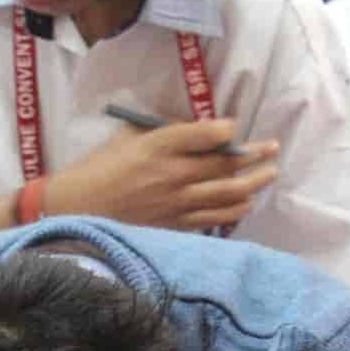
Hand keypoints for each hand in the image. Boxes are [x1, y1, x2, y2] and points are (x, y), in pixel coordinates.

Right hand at [47, 117, 278, 231]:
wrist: (77, 210)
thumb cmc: (100, 168)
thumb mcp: (127, 136)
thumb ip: (161, 131)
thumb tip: (194, 130)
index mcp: (159, 145)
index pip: (207, 135)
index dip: (227, 130)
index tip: (236, 126)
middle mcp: (173, 174)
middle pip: (226, 164)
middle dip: (255, 156)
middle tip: (272, 149)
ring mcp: (177, 203)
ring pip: (228, 193)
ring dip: (254, 183)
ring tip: (268, 174)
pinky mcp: (175, 224)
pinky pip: (214, 218)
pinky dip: (235, 210)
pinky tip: (246, 202)